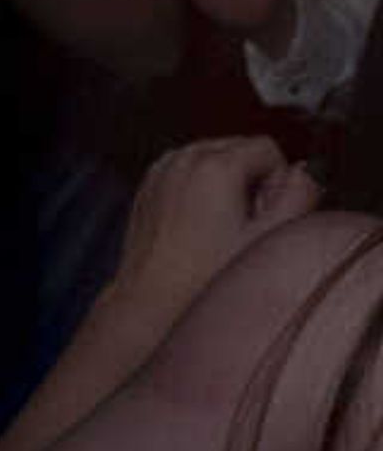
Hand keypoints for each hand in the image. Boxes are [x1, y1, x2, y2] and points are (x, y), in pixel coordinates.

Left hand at [107, 134, 322, 322]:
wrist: (153, 302)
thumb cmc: (208, 278)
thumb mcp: (272, 238)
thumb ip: (298, 196)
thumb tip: (302, 174)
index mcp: (213, 166)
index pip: (268, 148)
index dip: (277, 183)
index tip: (267, 215)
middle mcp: (181, 159)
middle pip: (238, 149)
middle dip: (252, 181)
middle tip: (247, 227)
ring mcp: (160, 172)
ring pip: (212, 161)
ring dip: (226, 187)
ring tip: (223, 232)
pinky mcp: (148, 188)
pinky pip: (187, 175)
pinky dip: (200, 192)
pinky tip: (200, 232)